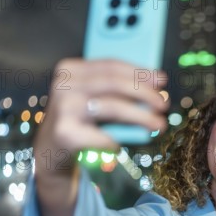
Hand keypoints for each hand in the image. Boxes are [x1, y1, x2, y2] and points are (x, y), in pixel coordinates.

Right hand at [34, 58, 168, 173]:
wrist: (51, 150)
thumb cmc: (80, 120)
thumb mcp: (93, 97)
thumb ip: (116, 87)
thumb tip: (156, 83)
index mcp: (71, 69)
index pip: (111, 65)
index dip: (140, 72)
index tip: (161, 80)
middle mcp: (64, 84)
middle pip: (114, 83)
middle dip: (144, 93)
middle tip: (163, 104)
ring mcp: (63, 108)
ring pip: (113, 107)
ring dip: (141, 117)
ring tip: (158, 124)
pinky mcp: (65, 132)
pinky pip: (102, 136)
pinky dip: (117, 141)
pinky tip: (124, 144)